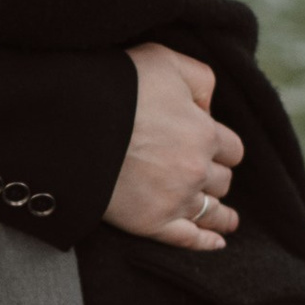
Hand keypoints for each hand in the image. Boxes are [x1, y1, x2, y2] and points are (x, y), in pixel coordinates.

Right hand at [104, 44, 242, 250]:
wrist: (72, 120)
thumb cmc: (118, 85)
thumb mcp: (166, 60)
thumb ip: (200, 78)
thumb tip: (209, 106)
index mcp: (205, 133)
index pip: (232, 148)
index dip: (220, 145)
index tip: (207, 144)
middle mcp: (196, 169)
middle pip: (222, 180)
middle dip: (215, 175)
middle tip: (200, 173)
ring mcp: (175, 199)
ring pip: (212, 211)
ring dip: (221, 213)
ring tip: (227, 220)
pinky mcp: (151, 222)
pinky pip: (187, 238)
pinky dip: (205, 243)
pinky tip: (216, 244)